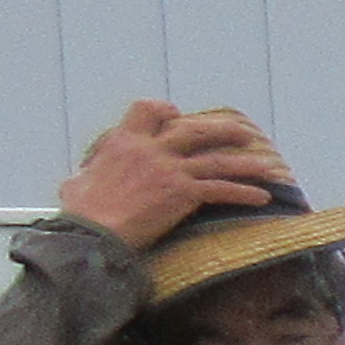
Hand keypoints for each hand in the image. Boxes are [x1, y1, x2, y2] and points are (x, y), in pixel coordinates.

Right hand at [54, 100, 291, 250]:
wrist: (92, 235)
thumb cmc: (81, 215)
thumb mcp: (76, 185)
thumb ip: (84, 176)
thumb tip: (77, 180)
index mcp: (123, 142)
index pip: (149, 109)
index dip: (166, 111)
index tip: (177, 118)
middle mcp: (150, 150)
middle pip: (194, 130)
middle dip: (222, 130)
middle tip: (244, 133)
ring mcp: (169, 171)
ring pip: (217, 160)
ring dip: (246, 163)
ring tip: (268, 166)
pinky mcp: (182, 194)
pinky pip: (222, 191)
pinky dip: (245, 193)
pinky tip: (263, 198)